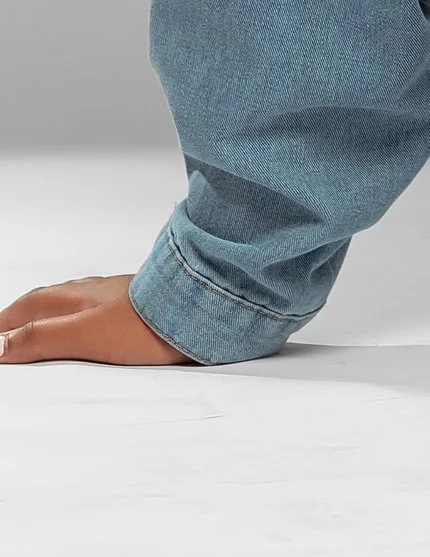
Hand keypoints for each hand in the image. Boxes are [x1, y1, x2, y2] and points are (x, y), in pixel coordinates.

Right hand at [0, 275, 189, 366]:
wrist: (200, 310)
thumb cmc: (147, 322)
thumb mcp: (83, 336)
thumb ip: (40, 339)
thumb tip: (0, 346)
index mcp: (73, 297)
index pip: (26, 308)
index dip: (3, 324)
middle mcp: (91, 292)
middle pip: (44, 301)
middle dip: (19, 315)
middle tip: (4, 331)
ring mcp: (114, 298)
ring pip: (69, 303)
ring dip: (46, 314)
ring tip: (35, 327)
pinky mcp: (134, 309)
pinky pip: (92, 310)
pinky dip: (74, 318)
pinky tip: (86, 327)